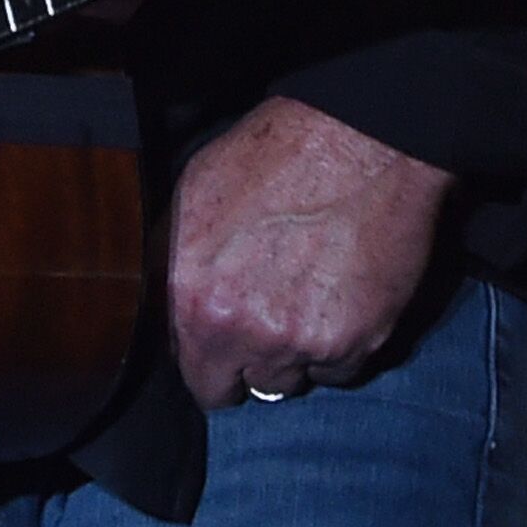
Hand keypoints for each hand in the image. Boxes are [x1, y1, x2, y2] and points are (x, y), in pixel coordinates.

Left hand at [167, 93, 451, 409]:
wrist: (362, 139)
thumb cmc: (276, 155)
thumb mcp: (194, 192)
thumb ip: (174, 262)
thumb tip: (164, 305)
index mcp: (195, 298)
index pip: (196, 377)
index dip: (212, 357)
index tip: (227, 339)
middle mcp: (244, 332)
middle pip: (246, 387)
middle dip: (254, 361)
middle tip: (272, 314)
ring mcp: (303, 343)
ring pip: (294, 380)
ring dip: (298, 352)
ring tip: (309, 291)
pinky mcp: (356, 342)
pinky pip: (340, 370)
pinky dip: (341, 344)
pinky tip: (342, 294)